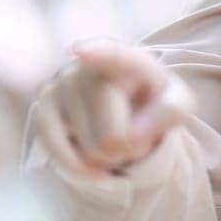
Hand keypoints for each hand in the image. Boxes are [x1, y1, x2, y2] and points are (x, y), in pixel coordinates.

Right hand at [29, 39, 193, 177]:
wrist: (125, 104)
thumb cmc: (152, 100)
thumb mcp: (178, 102)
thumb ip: (172, 110)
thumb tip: (134, 133)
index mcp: (129, 59)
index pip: (115, 58)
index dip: (98, 54)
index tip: (81, 51)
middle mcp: (90, 66)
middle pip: (113, 136)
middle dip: (129, 147)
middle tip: (134, 132)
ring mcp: (62, 84)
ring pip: (90, 151)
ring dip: (109, 157)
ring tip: (113, 135)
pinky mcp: (42, 107)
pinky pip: (59, 154)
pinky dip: (81, 168)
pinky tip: (95, 165)